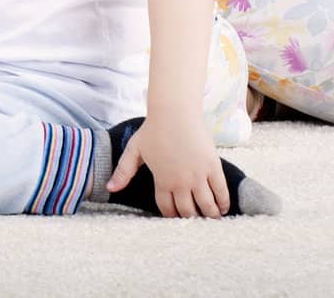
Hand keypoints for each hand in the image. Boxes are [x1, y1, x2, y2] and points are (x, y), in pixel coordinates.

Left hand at [107, 112, 229, 217]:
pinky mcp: (213, 167)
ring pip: (206, 205)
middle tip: (196, 221)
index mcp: (162, 180)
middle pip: (188, 211)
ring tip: (212, 218)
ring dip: (210, 215)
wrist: (174, 112)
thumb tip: (110, 188)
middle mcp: (180, 182)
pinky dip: (224, 203)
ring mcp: (198, 175)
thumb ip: (123, 171)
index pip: (167, 209)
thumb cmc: (153, 129)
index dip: (172, 216)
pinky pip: (221, 191)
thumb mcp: (134, 150)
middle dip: (191, 219)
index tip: (176, 219)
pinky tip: (223, 207)